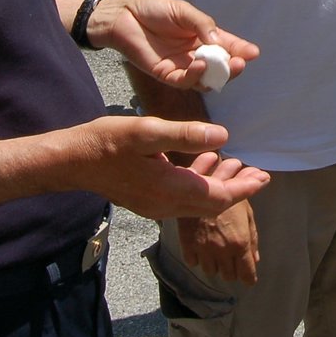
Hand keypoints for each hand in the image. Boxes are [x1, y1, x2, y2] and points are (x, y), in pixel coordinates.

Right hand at [78, 115, 268, 220]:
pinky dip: (199, 181)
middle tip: (259, 174)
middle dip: (238, 189)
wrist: (70, 162)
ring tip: (238, 165)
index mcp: (170, 189)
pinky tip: (204, 162)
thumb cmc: (105, 142)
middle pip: (212, 203)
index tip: (264, 178)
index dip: (244, 189)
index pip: (218, 197)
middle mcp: (165, 204)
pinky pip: (183, 197)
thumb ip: (185, 135)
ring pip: (198, 201)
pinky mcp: (146, 199)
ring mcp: (154, 205)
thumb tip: (222, 136)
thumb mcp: (146, 131)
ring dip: (219, 184)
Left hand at [95, 0, 257, 91]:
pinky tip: (200, 64)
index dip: (241, 50)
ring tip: (227, 65)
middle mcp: (195, 54)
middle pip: (220, 66)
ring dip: (218, 75)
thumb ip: (202, 25)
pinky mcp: (166, 74)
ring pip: (206, 79)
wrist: (123, 15)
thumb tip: (220, 42)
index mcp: (203, 37)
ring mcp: (182, 66)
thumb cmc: (153, 9)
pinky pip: (185, 81)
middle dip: (233, 66)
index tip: (254, 52)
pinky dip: (195, 76)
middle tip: (241, 62)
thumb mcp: (183, 11)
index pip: (227, 46)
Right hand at [178, 200, 259, 283]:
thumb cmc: (229, 196)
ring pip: (210, 271)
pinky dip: (198, 257)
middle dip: (232, 269)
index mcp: (240, 244)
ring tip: (216, 250)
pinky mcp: (187, 245)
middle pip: (228, 276)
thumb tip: (255, 260)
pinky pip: (193, 262)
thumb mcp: (247, 214)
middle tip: (232, 258)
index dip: (248, 276)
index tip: (248, 273)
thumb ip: (252, 239)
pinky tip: (201, 246)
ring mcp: (203, 249)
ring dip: (215, 264)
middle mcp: (222, 251)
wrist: (202, 184)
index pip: (247, 277)